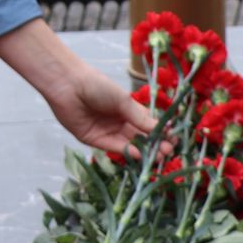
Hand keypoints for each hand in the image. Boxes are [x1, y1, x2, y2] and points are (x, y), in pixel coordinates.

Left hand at [0, 20, 157, 156]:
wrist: (68, 86)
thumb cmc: (97, 86)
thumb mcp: (123, 101)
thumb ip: (141, 118)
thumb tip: (163, 130)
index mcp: (127, 109)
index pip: (148, 124)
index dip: (160, 132)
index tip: (173, 139)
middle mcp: (118, 121)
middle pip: (140, 137)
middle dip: (154, 144)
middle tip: (168, 151)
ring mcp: (107, 131)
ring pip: (129, 145)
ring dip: (143, 151)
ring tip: (158, 155)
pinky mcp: (94, 140)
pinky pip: (113, 147)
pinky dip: (127, 152)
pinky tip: (139, 153)